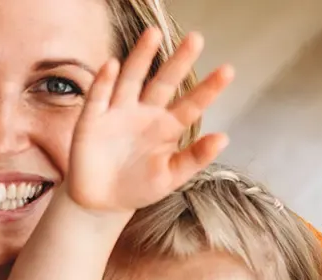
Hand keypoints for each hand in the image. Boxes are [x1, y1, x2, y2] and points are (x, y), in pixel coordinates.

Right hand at [67, 28, 233, 212]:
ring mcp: (118, 113)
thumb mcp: (170, 178)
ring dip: (141, 57)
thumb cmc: (138, 188)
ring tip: (153, 34)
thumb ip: (195, 158)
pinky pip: (99, 97)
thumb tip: (223, 138)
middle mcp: (145, 113)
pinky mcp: (93, 120)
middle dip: (178, 61)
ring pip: (132, 79)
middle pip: (163, 81)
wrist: (100, 203)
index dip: (209, 88)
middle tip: (195, 39)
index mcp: (167, 127)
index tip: (228, 71)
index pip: (192, 103)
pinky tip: (112, 65)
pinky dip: (104, 81)